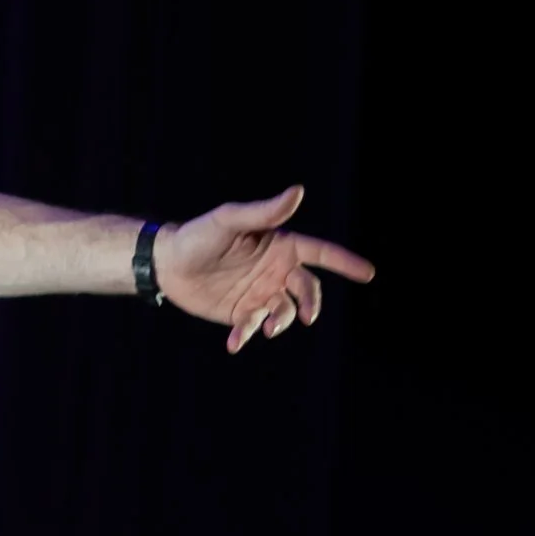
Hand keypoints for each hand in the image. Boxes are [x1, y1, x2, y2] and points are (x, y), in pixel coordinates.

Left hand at [157, 185, 375, 352]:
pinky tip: (235, 344)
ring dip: (280, 322)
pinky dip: (248, 336)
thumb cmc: (197, 235)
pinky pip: (255, 327)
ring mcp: (261, 292)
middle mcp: (276, 270)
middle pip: (308, 288)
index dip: (345, 262)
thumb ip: (264, 212)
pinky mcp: (242, 313)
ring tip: (265, 329)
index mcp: (279, 245)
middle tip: (307, 316)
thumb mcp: (229, 220)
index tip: (368, 273)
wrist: (165, 263)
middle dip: (311, 302)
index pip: (320, 253)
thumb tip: (298, 191)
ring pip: (286, 311)